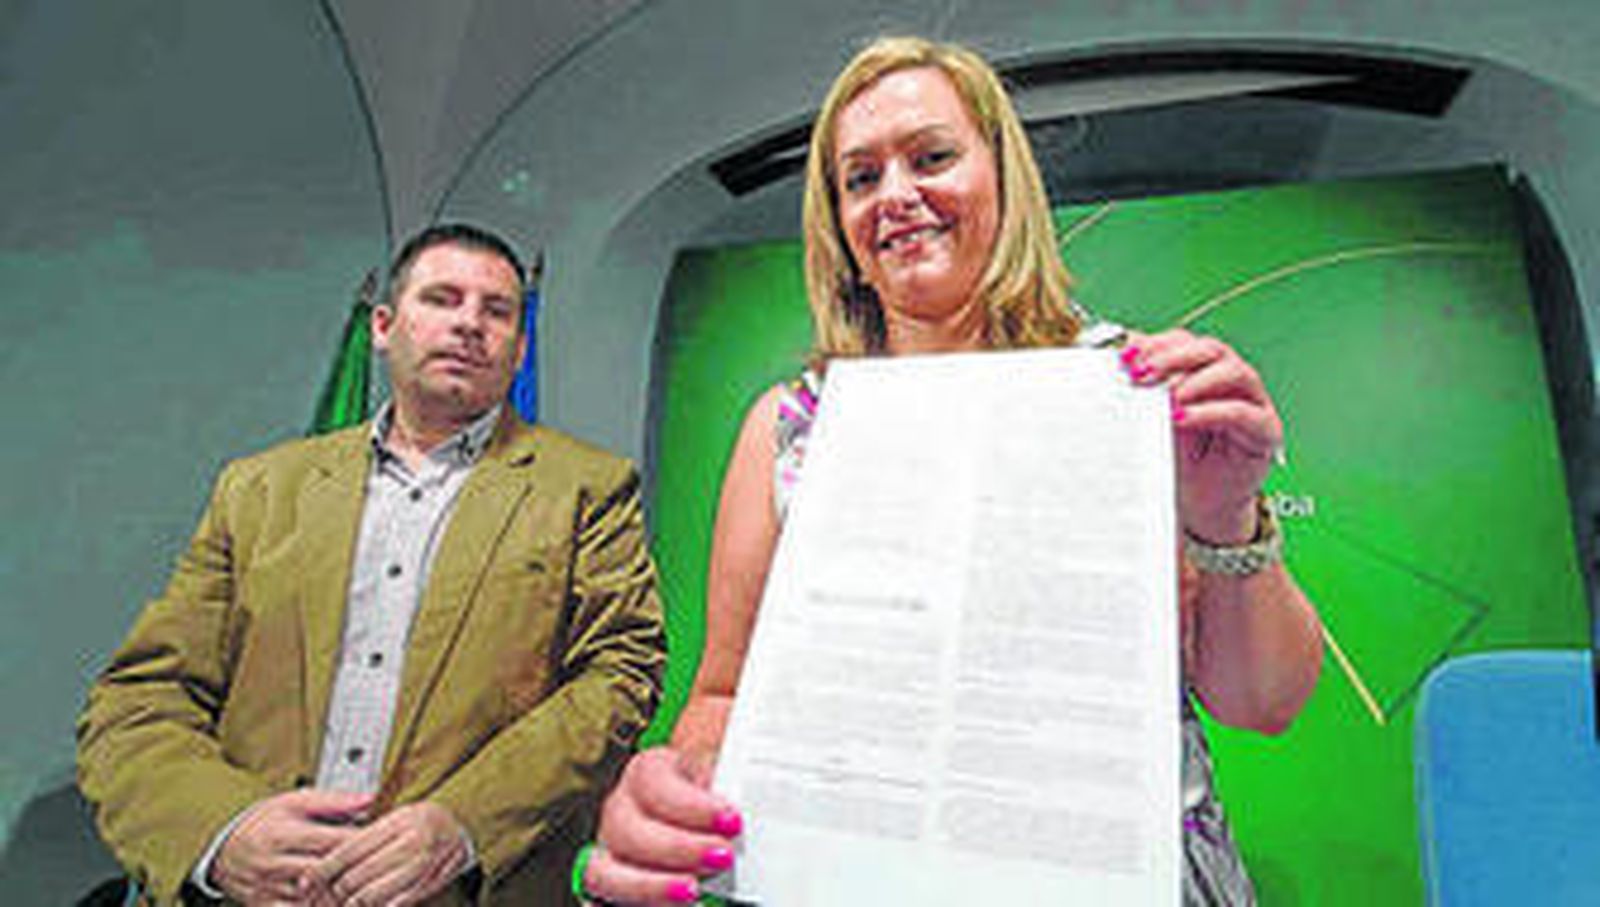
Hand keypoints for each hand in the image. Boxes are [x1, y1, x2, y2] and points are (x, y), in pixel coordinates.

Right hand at [210, 789, 370, 904]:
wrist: (222, 848)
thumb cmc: (263, 823)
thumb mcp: (293, 802)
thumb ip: (333, 802)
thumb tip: (370, 800)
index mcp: (283, 836)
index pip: (332, 843)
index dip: (362, 844)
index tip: (384, 842)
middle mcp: (275, 866)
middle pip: (326, 874)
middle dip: (356, 872)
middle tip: (382, 869)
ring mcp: (269, 890)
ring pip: (315, 899)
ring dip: (342, 896)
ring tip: (366, 887)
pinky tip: (340, 902)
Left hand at [303, 801, 468, 905]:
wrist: (462, 830)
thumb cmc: (423, 822)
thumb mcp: (394, 818)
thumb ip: (363, 835)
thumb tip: (322, 862)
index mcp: (398, 822)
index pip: (348, 850)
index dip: (321, 870)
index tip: (305, 882)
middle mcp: (410, 844)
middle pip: (354, 878)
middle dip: (330, 893)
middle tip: (316, 899)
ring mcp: (420, 867)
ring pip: (368, 897)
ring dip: (348, 905)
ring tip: (337, 904)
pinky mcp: (427, 887)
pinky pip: (390, 906)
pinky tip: (362, 905)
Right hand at [586, 746, 742, 905]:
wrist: (709, 816)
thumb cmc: (719, 798)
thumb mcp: (729, 786)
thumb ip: (742, 795)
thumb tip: (766, 813)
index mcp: (650, 771)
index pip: (652, 781)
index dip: (691, 804)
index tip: (733, 821)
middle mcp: (622, 809)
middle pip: (625, 828)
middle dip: (677, 847)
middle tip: (723, 857)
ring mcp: (612, 850)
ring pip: (605, 871)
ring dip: (650, 885)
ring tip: (692, 892)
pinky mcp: (614, 885)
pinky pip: (609, 900)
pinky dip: (643, 904)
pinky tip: (683, 905)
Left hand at [1121, 330, 1282, 541]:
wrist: (1198, 506)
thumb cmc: (1178, 461)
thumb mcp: (1152, 422)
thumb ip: (1142, 394)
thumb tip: (1115, 366)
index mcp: (1201, 371)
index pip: (1184, 342)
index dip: (1156, 344)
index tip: (1126, 358)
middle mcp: (1229, 381)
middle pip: (1210, 349)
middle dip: (1173, 356)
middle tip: (1141, 373)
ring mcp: (1252, 403)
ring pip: (1234, 371)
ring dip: (1196, 380)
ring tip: (1167, 398)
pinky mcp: (1265, 431)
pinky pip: (1244, 413)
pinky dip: (1211, 412)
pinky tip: (1182, 418)